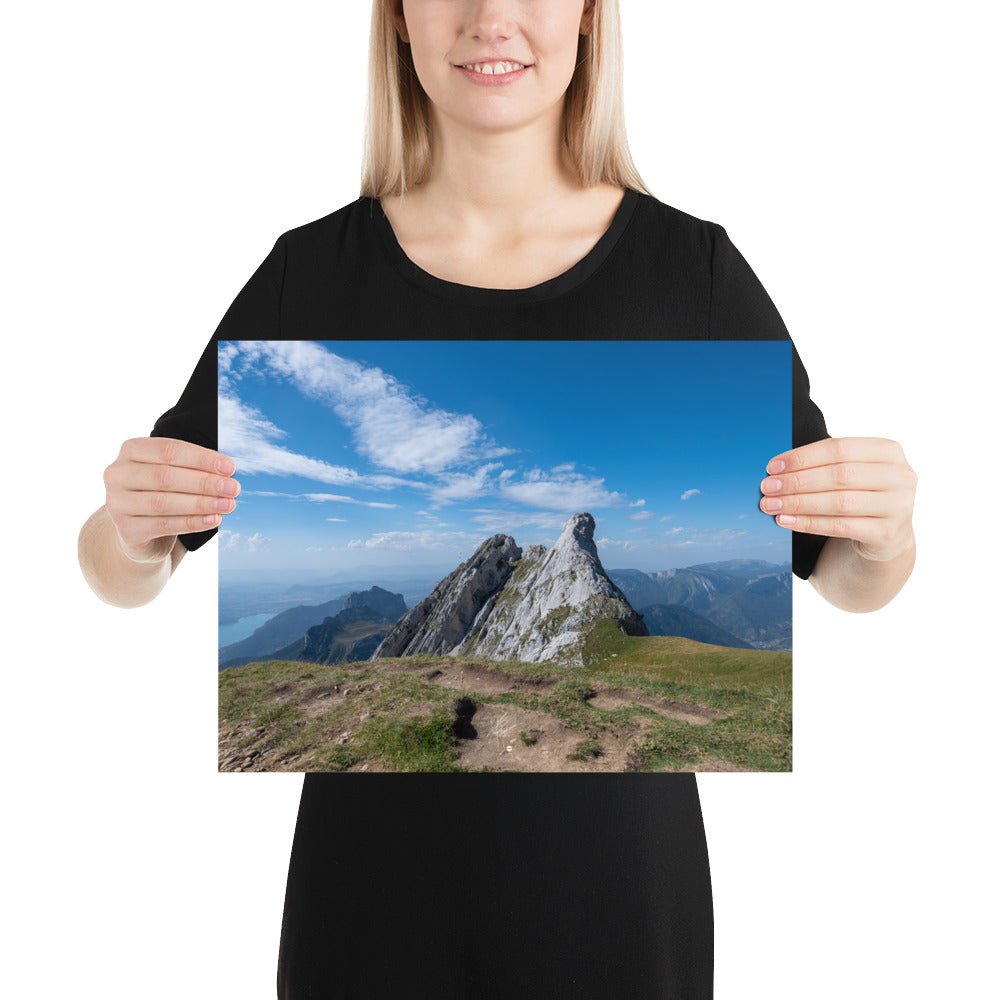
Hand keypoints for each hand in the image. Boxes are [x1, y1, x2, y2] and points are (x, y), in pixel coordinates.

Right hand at [103, 437, 239, 562]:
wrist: (140, 531)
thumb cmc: (163, 492)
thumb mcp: (173, 473)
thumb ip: (193, 467)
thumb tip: (227, 472)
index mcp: (131, 450)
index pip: (169, 450)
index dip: (202, 458)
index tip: (230, 467)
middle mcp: (117, 474)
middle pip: (165, 476)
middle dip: (204, 482)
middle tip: (233, 488)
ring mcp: (117, 503)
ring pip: (164, 502)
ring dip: (202, 503)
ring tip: (228, 505)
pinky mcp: (126, 529)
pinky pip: (164, 525)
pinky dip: (192, 522)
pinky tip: (214, 520)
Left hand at [760, 437, 916, 562]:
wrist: (887, 535)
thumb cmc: (861, 495)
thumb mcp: (853, 472)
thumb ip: (825, 464)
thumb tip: (777, 469)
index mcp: (889, 451)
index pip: (839, 448)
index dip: (803, 457)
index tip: (773, 466)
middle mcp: (900, 476)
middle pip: (839, 475)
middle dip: (797, 481)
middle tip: (767, 487)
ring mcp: (899, 506)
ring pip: (839, 502)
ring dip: (798, 503)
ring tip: (771, 505)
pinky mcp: (888, 533)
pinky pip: (840, 527)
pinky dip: (808, 523)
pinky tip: (786, 521)